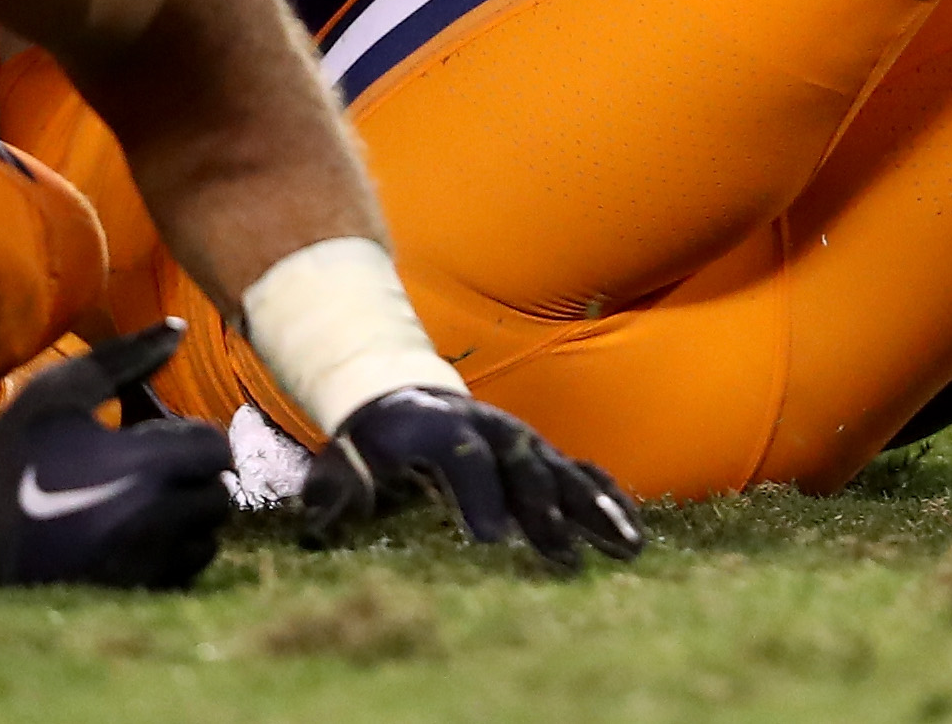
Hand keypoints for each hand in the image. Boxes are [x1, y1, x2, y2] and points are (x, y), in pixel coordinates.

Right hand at [0, 324, 235, 589]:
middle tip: (154, 465)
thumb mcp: (62, 390)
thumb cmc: (15, 453)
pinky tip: (136, 533)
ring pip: (206, 540)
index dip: (193, 435)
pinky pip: (181, 575)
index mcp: (145, 465)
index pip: (214, 448)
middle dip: (196, 475)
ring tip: (148, 500)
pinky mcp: (130, 591)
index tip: (159, 433)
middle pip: (218, 496)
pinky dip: (174, 553)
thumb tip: (180, 327)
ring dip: (190, 516)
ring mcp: (146, 562)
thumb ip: (126, 357)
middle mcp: (157, 518)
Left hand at [298, 386, 645, 572]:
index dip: (477, 494)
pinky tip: (632, 535)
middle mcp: (490, 427)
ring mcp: (522, 440)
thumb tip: (319, 523)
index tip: (489, 540)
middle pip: (523, 465)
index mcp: (438, 425)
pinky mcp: (543, 455)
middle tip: (559, 557)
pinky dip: (608, 500)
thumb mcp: (347, 455)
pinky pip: (583, 474)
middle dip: (543, 510)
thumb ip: (337, 487)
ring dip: (594, 509)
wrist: (404, 395)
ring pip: (564, 470)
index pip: (463, 455)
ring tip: (623, 547)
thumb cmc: (374, 440)